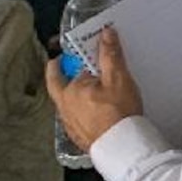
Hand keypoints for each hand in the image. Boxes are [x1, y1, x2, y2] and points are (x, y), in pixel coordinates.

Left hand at [45, 28, 143, 152]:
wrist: (122, 146)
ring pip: (67, 102)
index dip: (72, 57)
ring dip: (76, 93)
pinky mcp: (77, 135)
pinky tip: (97, 111)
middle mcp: (63, 106)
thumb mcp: (118, 78)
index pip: (64, 67)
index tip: (83, 51)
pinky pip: (75, 116)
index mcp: (68, 90)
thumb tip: (105, 34)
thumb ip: (110, 55)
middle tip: (83, 67)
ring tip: (95, 90)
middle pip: (59, 85)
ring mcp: (68, 123)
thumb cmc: (118, 113)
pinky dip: (82, 109)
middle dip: (68, 74)